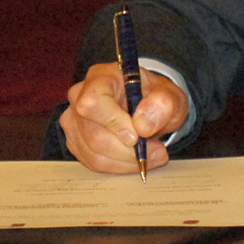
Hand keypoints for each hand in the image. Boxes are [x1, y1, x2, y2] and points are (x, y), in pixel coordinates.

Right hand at [60, 63, 188, 174]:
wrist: (149, 106)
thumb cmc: (155, 98)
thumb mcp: (170, 96)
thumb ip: (162, 104)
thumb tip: (142, 125)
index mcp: (101, 77)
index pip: (93, 101)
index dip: (113, 122)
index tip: (137, 136)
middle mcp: (79, 96)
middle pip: (94, 134)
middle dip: (128, 151)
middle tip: (157, 152)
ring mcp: (74, 120)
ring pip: (93, 153)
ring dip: (126, 161)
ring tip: (152, 155)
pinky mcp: (76, 140)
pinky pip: (93, 162)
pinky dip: (118, 166)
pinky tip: (135, 158)